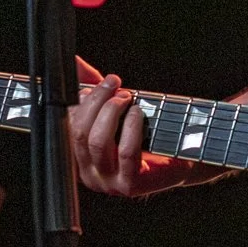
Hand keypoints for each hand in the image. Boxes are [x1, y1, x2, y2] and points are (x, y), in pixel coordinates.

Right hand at [70, 56, 145, 196]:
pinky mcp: (130, 185)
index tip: (97, 84)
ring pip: (98, 142)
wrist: (180, 159)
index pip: (67, 128)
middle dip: (96, 102)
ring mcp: (108, 183)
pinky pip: (126, 152)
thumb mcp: (116, 109)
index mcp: (81, 158)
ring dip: (111, 113)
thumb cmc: (145, 134)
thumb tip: (74, 61)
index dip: (80, 103)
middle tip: (115, 84)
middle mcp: (89, 174)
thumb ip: (93, 87)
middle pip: (79, 133)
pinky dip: (131, 127)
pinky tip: (138, 113)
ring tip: (127, 97)